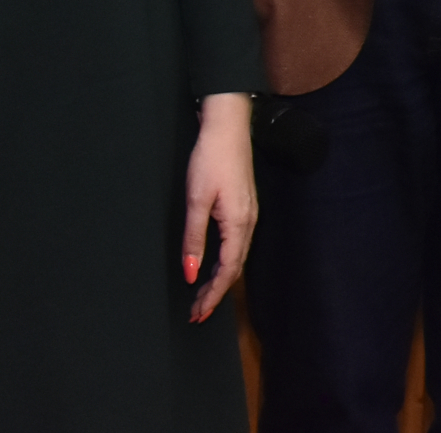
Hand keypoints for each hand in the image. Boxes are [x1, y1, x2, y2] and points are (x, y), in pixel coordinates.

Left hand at [183, 94, 256, 321]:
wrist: (228, 127)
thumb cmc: (210, 160)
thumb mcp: (196, 200)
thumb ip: (194, 238)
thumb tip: (191, 273)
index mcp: (239, 223)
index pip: (228, 270)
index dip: (213, 294)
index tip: (197, 314)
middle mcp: (249, 222)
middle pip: (235, 267)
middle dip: (216, 292)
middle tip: (196, 314)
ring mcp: (249, 214)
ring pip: (237, 256)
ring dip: (220, 279)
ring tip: (202, 296)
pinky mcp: (244, 206)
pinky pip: (237, 244)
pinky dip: (225, 262)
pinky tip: (214, 265)